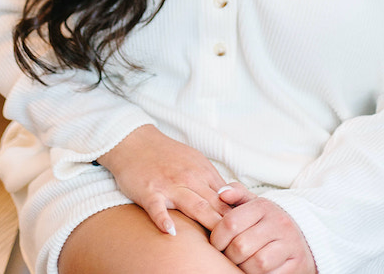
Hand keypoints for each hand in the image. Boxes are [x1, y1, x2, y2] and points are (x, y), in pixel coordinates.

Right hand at [97, 125, 230, 235]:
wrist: (134, 141)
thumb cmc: (165, 155)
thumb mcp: (194, 161)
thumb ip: (211, 181)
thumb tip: (232, 202)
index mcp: (202, 171)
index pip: (226, 198)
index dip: (238, 216)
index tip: (249, 232)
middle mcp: (189, 178)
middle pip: (214, 205)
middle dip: (229, 225)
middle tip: (240, 243)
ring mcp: (169, 185)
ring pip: (193, 206)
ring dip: (208, 222)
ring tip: (218, 242)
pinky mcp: (149, 192)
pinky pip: (157, 208)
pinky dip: (164, 219)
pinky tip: (171, 231)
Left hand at [211, 184, 316, 273]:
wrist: (304, 237)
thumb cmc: (269, 222)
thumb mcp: (254, 204)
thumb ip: (237, 194)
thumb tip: (221, 193)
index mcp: (263, 206)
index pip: (231, 222)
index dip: (218, 238)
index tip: (217, 244)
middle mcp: (279, 223)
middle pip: (241, 246)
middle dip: (230, 255)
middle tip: (229, 257)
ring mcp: (290, 244)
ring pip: (257, 263)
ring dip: (245, 267)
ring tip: (243, 263)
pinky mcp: (298, 263)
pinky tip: (257, 270)